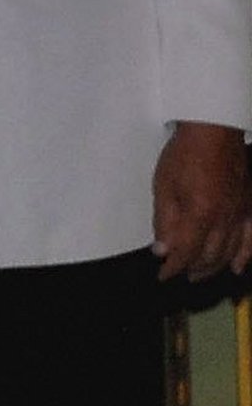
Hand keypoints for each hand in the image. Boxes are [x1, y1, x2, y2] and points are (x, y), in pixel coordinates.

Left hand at [152, 123, 251, 281]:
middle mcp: (223, 221)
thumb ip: (164, 221)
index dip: (172, 267)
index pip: (185, 253)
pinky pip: (250, 239)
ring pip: (228, 253)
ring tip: (199, 273)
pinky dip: (244, 257)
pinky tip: (238, 268)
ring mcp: (239, 215)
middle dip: (192, 269)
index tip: (162, 275)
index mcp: (200, 216)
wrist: (215, 130)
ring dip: (213, 267)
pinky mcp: (248, 207)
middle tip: (179, 273)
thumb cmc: (186, 153)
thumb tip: (162, 250)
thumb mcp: (164, 186)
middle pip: (208, 257)